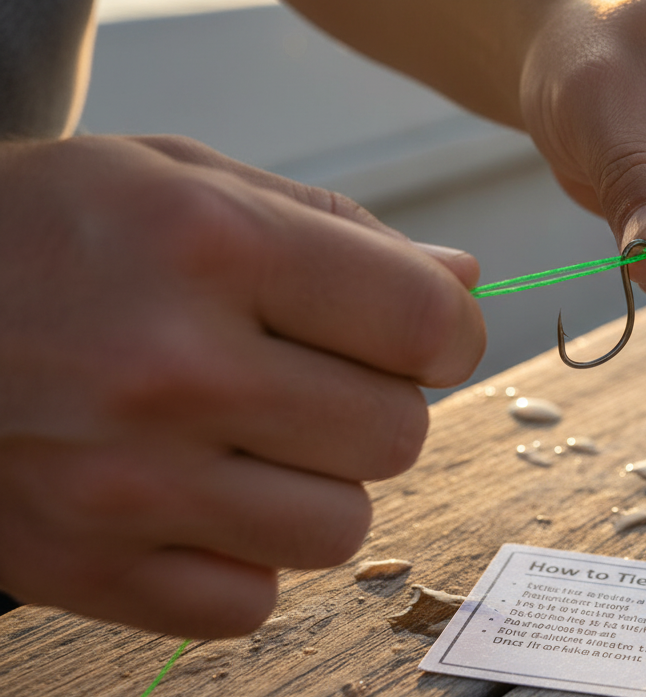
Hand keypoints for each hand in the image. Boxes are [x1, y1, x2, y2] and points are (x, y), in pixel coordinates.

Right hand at [0, 136, 484, 636]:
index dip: (448, 333)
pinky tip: (195, 495)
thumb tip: (464, 284)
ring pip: (340, 529)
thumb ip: (339, 229)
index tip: (424, 335)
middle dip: (379, 405)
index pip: (423, 325)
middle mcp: (170, 370)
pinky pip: (251, 602)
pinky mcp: (86, 569)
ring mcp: (123, 484)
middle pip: (397, 436)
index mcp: (210, 246)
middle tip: (312, 377)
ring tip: (250, 437)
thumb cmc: (48, 230)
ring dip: (319, 486)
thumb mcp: (183, 178)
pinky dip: (244, 558)